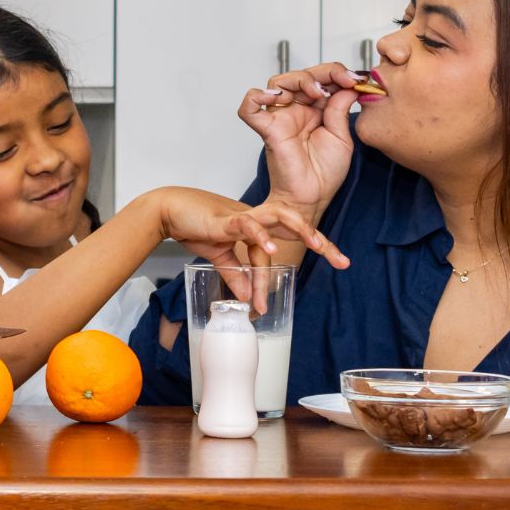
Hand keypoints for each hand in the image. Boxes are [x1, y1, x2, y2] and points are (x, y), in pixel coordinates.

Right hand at [155, 186, 349, 274]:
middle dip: (321, 241)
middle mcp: (256, 219)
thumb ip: (236, 275)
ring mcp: (243, 217)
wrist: (167, 211)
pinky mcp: (226, 220)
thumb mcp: (220, 256)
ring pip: (280, 217)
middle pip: (296, 223)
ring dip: (300, 230)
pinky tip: (271, 249)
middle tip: (341, 261)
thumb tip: (248, 297)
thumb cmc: (193, 226)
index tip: (340, 261)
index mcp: (257, 226)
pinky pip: (248, 226)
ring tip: (317, 245)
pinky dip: (260, 237)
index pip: (292, 236)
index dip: (316, 246)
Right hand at [238, 62, 360, 215]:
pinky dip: (256, 97)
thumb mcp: (342, 136)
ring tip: (317, 92)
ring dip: (300, 79)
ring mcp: (281, 118)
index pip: (321, 78)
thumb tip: (348, 84)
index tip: (355, 80)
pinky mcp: (268, 130)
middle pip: (301, 75)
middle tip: (343, 80)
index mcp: (315, 109)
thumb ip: (340, 109)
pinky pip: (250, 108)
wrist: (313, 197)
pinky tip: (276, 97)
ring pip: (278, 82)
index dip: (337, 73)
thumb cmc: (325, 172)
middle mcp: (296, 110)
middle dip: (324, 72)